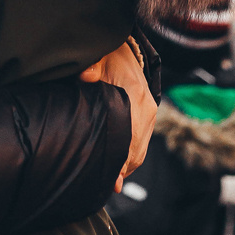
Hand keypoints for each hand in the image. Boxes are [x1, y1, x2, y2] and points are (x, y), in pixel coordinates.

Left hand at [81, 40, 156, 192]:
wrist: (125, 49)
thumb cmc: (108, 56)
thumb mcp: (99, 57)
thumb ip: (92, 68)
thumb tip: (85, 76)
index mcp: (136, 96)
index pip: (129, 136)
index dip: (119, 158)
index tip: (109, 175)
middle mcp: (146, 109)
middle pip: (136, 150)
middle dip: (121, 169)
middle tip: (106, 185)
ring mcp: (149, 115)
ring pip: (139, 151)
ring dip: (125, 167)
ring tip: (110, 182)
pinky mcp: (147, 118)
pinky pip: (141, 146)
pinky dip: (130, 160)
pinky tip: (118, 170)